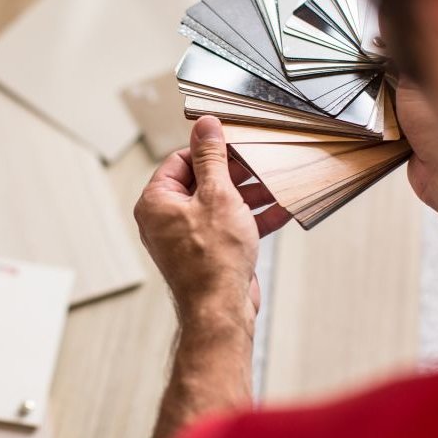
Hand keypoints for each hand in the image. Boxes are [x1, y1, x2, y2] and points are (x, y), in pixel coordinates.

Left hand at [134, 116, 289, 322]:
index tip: (233, 143)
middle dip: (234, 172)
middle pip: (202, 181)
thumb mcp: (217, 195)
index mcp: (157, 201)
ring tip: (275, 182)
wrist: (222, 311)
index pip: (180, 160)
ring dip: (249, 194)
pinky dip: (252, 218)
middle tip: (258, 161)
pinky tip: (281, 209)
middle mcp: (167, 218)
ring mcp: (188, 237)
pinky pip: (229, 226)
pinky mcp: (209, 252)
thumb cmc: (213, 257)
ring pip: (219, 204)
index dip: (208, 150)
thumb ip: (212, 158)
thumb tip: (205, 126)